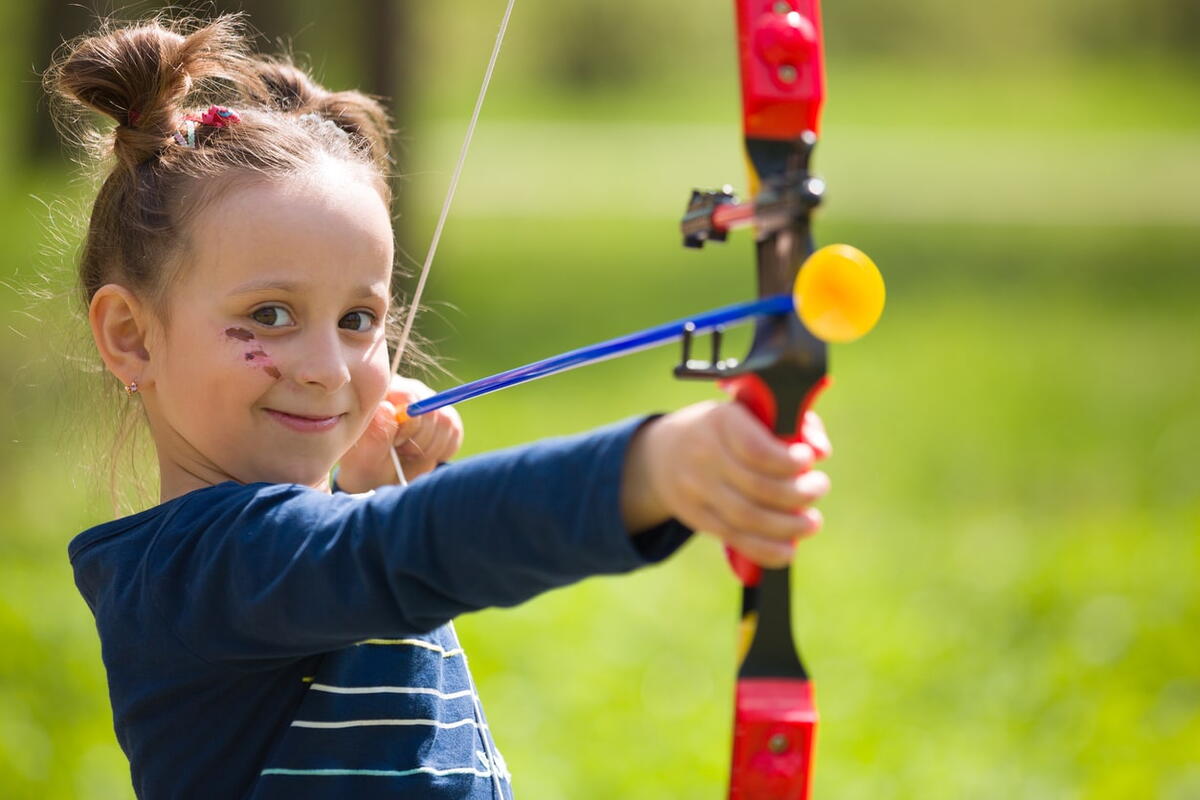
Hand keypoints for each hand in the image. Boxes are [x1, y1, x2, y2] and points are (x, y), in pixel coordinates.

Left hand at [335, 377, 463, 492]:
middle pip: (431, 411)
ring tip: (410, 455)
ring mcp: (427, 401)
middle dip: (420, 441)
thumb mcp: (367, 459)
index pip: (409, 396)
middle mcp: (406, 391)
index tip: (396, 445)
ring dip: (430, 449)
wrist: (381, 477)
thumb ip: (376, 435)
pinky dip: (442, 451)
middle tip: (402, 453)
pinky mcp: (445, 415)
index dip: (409, 425)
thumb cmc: (368, 467)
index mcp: (382, 394)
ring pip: (446, 421)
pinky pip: (454, 432)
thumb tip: (387, 409)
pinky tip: (423, 455)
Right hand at [621, 402, 830, 567]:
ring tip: (811, 523)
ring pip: (747, 518)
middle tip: (819, 488)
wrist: (663, 453)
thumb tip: (820, 451)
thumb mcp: (749, 412)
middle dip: (798, 494)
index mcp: (721, 421)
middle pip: (757, 487)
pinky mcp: (697, 517)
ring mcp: (697, 490)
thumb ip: (790, 424)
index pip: (755, 449)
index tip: (807, 460)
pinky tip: (789, 550)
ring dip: (788, 526)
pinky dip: (766, 549)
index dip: (787, 461)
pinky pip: (734, 538)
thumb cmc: (724, 431)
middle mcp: (704, 456)